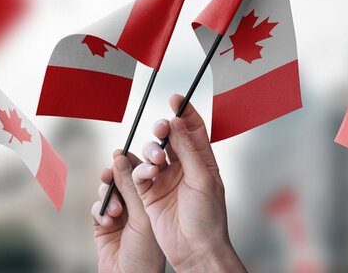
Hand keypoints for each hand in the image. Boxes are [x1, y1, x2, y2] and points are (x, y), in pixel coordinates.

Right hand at [91, 150, 163, 272]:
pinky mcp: (106, 223)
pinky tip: (109, 223)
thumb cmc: (154, 250)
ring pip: (110, 186)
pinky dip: (101, 211)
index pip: (153, 161)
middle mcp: (145, 198)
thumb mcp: (147, 211)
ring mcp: (125, 210)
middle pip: (127, 170)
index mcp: (164, 193)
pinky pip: (98, 206)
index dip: (141, 151)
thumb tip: (120, 156)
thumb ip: (133, 183)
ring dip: (109, 193)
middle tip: (116, 163)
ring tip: (116, 209)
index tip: (129, 145)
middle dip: (119, 168)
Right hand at [132, 95, 244, 272]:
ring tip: (157, 161)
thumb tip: (178, 121)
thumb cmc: (208, 217)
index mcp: (203, 161)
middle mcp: (184, 167)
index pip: (194, 129)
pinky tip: (146, 173)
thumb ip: (188, 149)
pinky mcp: (149, 193)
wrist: (195, 249)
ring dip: (152, 151)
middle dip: (163, 129)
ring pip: (152, 153)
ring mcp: (166, 180)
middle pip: (170, 137)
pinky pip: (139, 173)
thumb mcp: (202, 179)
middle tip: (160, 128)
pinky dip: (139, 169)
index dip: (185, 112)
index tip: (175, 98)